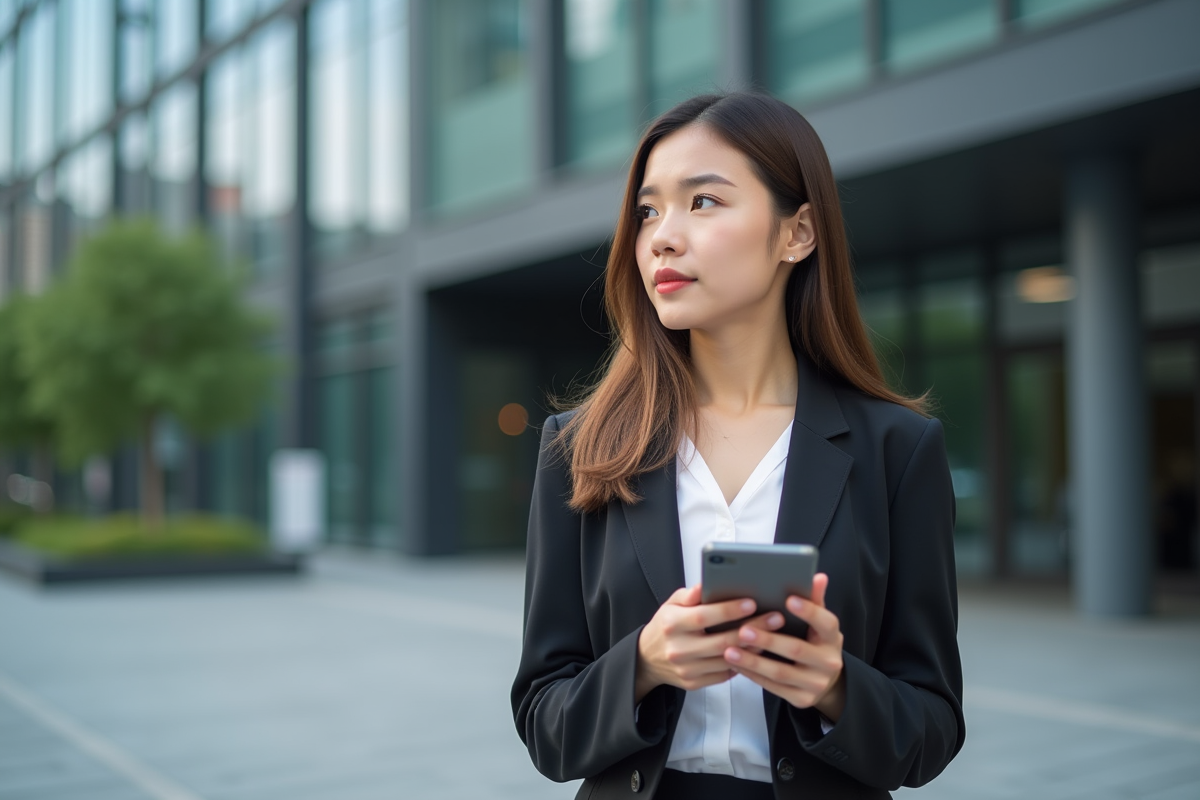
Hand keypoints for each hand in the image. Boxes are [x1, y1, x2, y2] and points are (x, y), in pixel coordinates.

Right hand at [635, 584, 769, 701]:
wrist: (647, 659)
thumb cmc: (666, 626)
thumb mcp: (671, 604)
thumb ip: (691, 595)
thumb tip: (706, 584)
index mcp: (672, 624)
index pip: (704, 616)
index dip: (729, 610)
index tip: (752, 602)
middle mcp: (678, 648)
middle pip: (722, 641)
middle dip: (753, 629)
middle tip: (776, 618)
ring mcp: (687, 669)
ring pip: (727, 660)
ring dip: (753, 648)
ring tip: (773, 635)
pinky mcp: (693, 683)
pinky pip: (724, 674)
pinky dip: (742, 663)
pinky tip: (756, 651)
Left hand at [723, 573, 846, 720]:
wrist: (825, 681)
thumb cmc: (814, 642)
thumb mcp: (819, 623)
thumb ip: (814, 600)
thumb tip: (817, 576)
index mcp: (833, 638)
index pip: (825, 623)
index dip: (809, 611)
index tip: (789, 599)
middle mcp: (828, 662)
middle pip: (797, 649)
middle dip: (768, 640)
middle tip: (743, 630)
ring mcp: (816, 683)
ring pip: (781, 672)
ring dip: (753, 661)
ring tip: (729, 649)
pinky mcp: (802, 699)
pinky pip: (773, 687)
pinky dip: (752, 675)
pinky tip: (735, 664)